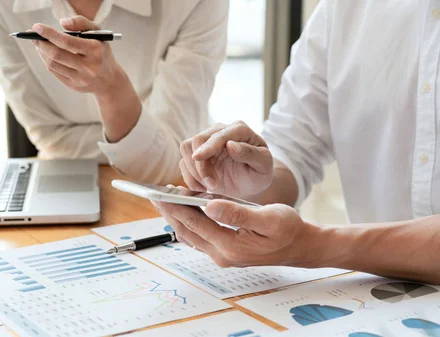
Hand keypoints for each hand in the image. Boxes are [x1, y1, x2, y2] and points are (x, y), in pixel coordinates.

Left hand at [31, 16, 124, 96]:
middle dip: (42, 43)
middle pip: (57, 54)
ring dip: (42, 52)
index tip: (37, 27)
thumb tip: (62, 23)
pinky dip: (47, 61)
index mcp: (95, 51)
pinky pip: (55, 72)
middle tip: (33, 36)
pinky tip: (45, 54)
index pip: (67, 42)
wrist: (110, 80)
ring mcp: (81, 79)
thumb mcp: (98, 34)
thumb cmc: (101, 52)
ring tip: (38, 43)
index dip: (50, 34)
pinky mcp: (74, 86)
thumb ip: (81, 23)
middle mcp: (88, 67)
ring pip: (53, 64)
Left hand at [151, 197, 322, 267]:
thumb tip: (210, 205)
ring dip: (177, 218)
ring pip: (190, 235)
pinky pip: (200, 237)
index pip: (194, 224)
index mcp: (230, 246)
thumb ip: (237, 212)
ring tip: (165, 199)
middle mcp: (222, 255)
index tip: (159, 194)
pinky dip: (189, 222)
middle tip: (154, 195)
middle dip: (169, 212)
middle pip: (186, 231)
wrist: (301, 247)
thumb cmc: (288, 229)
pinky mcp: (225, 252)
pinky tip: (185, 209)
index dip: (175, 208)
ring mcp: (222, 256)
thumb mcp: (267, 217)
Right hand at [179, 121, 273, 199]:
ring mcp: (206, 142)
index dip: (208, 146)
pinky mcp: (197, 155)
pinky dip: (190, 178)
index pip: (218, 134)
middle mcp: (220, 131)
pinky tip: (203, 187)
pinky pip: (184, 163)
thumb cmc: (259, 172)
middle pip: (197, 140)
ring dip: (193, 171)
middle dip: (200, 164)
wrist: (250, 183)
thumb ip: (251, 153)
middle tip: (211, 184)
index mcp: (239, 130)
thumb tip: (231, 145)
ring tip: (209, 186)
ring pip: (186, 149)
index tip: (198, 157)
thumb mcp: (263, 165)